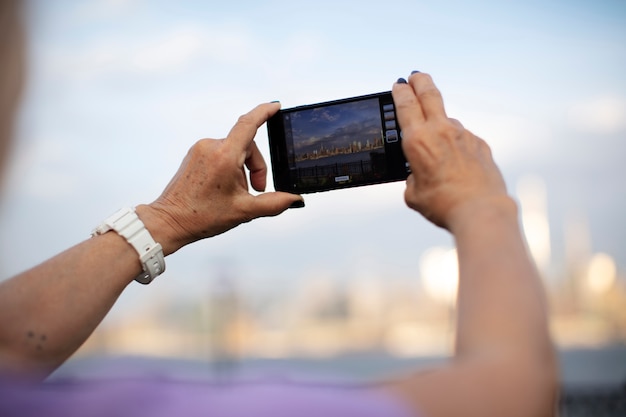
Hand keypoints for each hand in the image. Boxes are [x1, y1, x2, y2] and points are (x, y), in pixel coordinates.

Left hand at [137, 102, 302, 254]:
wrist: (169, 221)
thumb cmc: (201, 216)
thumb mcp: (244, 211)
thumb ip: (274, 203)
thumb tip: (294, 199)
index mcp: (224, 156)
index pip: (249, 124)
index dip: (265, 112)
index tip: (276, 106)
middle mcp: (211, 146)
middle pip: (247, 145)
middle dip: (256, 167)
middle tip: (256, 191)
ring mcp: (200, 149)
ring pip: (235, 151)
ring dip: (243, 170)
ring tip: (238, 194)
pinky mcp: (194, 155)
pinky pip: (221, 154)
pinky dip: (230, 168)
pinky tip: (225, 189)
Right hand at [392, 73, 508, 229]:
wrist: (480, 211)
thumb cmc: (444, 205)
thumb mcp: (414, 194)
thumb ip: (412, 178)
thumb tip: (420, 173)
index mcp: (418, 141)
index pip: (406, 105)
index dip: (401, 91)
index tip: (399, 84)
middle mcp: (441, 131)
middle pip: (430, 94)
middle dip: (420, 81)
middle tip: (415, 75)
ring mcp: (464, 135)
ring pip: (448, 120)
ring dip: (440, 125)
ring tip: (437, 145)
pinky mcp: (480, 144)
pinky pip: (463, 139)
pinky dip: (457, 146)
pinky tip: (457, 165)